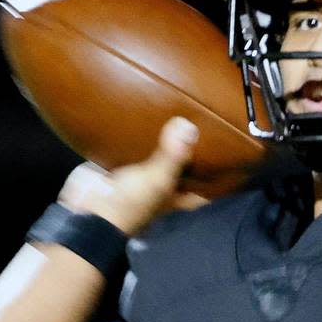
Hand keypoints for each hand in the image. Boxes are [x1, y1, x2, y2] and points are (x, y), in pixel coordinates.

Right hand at [56, 117, 207, 235]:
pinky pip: (132, 147)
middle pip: (184, 168)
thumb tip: (189, 126)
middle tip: (207, 121)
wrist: (86, 212)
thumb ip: (173, 155)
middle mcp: (162, 187)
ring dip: (165, 139)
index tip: (234, 154)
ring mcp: (140, 176)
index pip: (206, 187)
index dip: (220, 175)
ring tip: (180, 110)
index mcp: (176, 197)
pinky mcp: (119, 166)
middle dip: (192, 150)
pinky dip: (136, 135)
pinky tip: (143, 111)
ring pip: (158, 155)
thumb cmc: (129, 203)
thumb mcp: (156, 180)